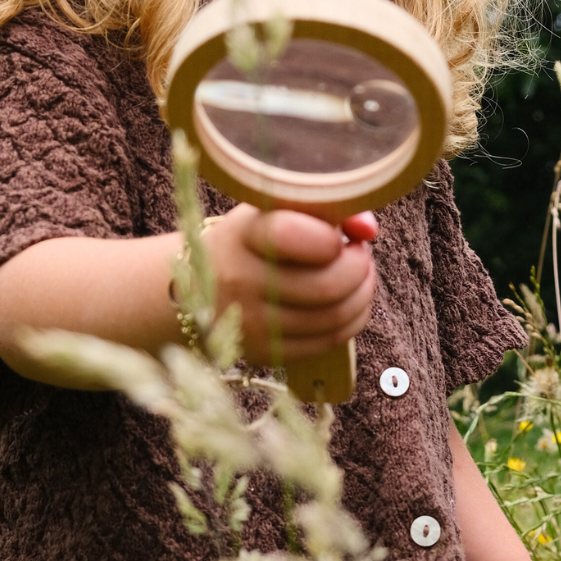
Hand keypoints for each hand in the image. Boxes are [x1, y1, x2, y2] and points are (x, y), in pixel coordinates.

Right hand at [204, 205, 377, 363]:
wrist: (193, 288)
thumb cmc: (249, 241)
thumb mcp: (274, 211)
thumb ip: (324, 208)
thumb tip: (367, 227)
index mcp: (244, 236)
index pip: (293, 235)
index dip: (330, 237)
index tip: (338, 235)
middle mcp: (242, 281)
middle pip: (327, 284)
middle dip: (359, 268)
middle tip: (359, 256)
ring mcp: (253, 323)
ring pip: (334, 316)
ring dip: (362, 294)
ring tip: (360, 278)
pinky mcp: (266, 352)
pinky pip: (328, 341)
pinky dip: (352, 321)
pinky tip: (351, 303)